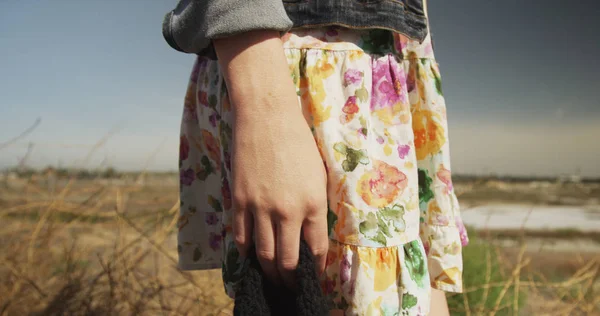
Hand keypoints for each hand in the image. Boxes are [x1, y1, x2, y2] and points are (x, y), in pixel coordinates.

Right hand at [214, 31, 328, 287]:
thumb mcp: (318, 175)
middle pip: (287, 260)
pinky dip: (245, 251)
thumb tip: (310, 233)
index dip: (315, 267)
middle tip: (290, 286)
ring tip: (272, 277)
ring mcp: (261, 207)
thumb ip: (315, 206)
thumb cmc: (298, 142)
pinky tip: (250, 256)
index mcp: (313, 203)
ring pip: (263, 253)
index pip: (316, 249)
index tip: (313, 276)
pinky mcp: (240, 200)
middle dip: (290, 279)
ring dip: (268, 271)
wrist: (267, 117)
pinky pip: (240, 235)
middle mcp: (288, 211)